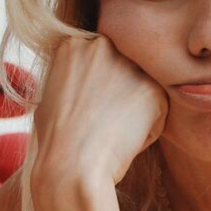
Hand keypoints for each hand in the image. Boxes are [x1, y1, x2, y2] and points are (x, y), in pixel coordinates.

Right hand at [32, 33, 168, 187]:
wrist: (71, 165)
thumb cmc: (56, 141)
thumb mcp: (52, 94)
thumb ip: (74, 77)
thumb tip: (87, 80)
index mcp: (74, 45)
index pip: (99, 60)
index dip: (97, 88)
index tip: (89, 109)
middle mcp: (102, 46)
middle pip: (123, 69)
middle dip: (119, 94)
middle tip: (103, 123)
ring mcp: (129, 66)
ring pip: (142, 90)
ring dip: (134, 111)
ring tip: (112, 132)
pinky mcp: (152, 89)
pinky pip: (158, 111)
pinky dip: (148, 130)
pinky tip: (125, 141)